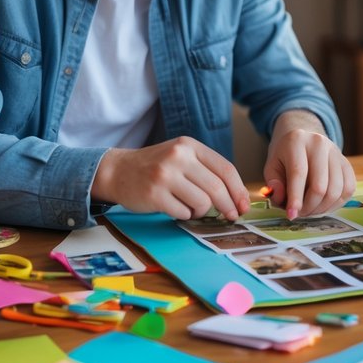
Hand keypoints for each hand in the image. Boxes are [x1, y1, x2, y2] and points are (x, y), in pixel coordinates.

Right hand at [92, 137, 249, 220]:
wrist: (117, 171)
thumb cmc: (156, 167)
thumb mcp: (181, 156)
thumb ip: (206, 169)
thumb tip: (237, 197)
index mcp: (189, 146)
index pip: (225, 169)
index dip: (239, 190)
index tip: (244, 205)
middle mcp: (178, 157)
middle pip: (217, 188)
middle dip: (228, 206)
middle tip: (231, 216)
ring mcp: (165, 175)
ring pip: (202, 203)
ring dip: (203, 212)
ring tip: (193, 209)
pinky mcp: (154, 194)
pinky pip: (183, 212)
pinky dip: (185, 216)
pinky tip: (178, 210)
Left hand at [262, 111, 354, 218]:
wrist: (303, 138)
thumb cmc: (285, 156)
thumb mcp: (271, 167)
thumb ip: (274, 185)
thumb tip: (282, 200)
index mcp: (297, 141)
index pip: (299, 173)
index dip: (295, 198)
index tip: (291, 216)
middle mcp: (320, 143)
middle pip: (320, 186)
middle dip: (309, 207)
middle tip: (300, 214)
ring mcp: (336, 152)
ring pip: (336, 190)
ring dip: (323, 208)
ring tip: (311, 210)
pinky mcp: (346, 163)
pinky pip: (348, 189)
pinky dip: (336, 204)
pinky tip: (324, 205)